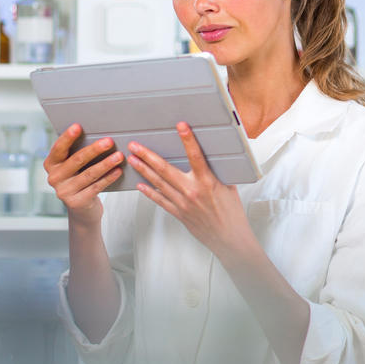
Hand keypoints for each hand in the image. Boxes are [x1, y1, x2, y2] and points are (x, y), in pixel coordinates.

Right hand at [44, 123, 124, 226]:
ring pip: (89, 174)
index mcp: (51, 164)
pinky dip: (108, 178)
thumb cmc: (80, 178)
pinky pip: (96, 187)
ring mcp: (64, 191)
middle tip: (109, 141)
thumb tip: (98, 135)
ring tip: (119, 156)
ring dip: (106, 164)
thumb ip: (78, 152)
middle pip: (76, 160)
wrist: (81, 207)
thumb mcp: (74, 166)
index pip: (58, 148)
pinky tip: (118, 171)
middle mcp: (54, 177)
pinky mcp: (76, 202)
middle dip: (94, 150)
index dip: (68, 137)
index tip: (78, 126)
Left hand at [127, 122, 256, 263]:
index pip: (196, 156)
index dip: (188, 140)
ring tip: (132, 160)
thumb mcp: (229, 186)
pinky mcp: (179, 213)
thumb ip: (217, 172)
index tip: (181, 126)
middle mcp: (192, 191)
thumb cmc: (232, 212)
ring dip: (144, 170)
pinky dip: (149, 192)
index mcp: (208, 182)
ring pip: (158, 183)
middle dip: (148, 156)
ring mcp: (183, 203)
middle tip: (135, 146)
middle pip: (165, 169)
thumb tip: (211, 157)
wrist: (229, 237)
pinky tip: (139, 185)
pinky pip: (160, 201)